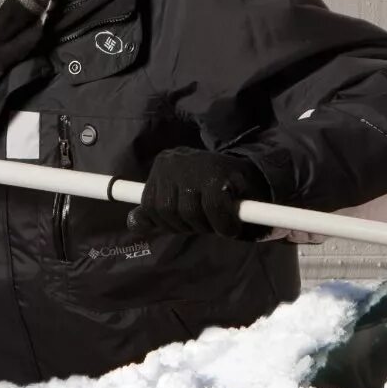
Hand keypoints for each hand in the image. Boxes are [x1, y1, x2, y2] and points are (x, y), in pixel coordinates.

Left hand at [126, 148, 268, 238]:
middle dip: (186, 225)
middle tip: (206, 222)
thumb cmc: (212, 193)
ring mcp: (195, 165)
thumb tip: (133, 223)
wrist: (254, 180)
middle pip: (166, 211)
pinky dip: (224, 225)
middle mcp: (174, 161)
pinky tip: (231, 226)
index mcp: (162, 165)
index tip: (186, 223)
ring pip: (188, 213)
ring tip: (219, 222)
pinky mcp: (218, 175)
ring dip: (207, 226)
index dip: (168, 222)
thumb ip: (155, 212)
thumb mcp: (179, 202)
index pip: (149, 206)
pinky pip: (213, 210)